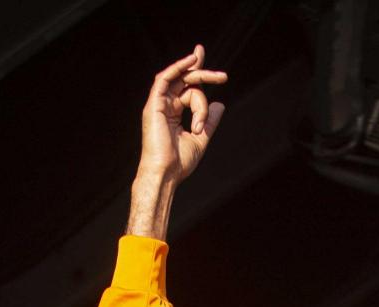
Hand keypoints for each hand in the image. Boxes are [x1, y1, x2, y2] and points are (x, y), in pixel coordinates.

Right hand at [139, 46, 226, 183]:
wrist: (166, 174)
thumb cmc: (179, 163)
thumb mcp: (201, 138)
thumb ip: (209, 120)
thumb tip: (219, 104)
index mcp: (173, 113)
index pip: (188, 88)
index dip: (198, 73)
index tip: (216, 71)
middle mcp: (165, 105)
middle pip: (187, 82)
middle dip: (205, 74)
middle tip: (224, 77)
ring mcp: (158, 104)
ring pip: (182, 82)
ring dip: (200, 79)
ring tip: (218, 80)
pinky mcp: (154, 104)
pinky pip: (164, 78)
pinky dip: (178, 67)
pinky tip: (193, 60)